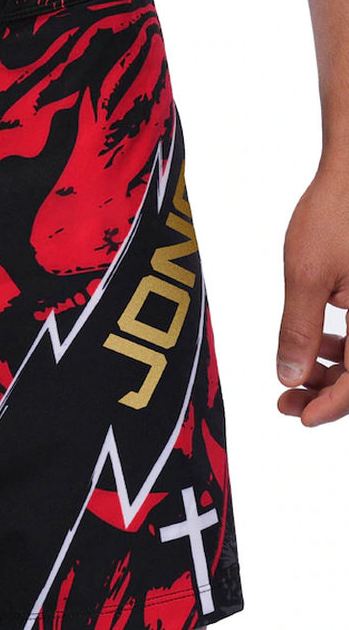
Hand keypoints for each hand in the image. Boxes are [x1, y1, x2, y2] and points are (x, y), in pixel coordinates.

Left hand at [277, 165, 348, 425]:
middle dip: (329, 391)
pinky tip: (318, 344)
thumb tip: (289, 377)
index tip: (298, 416)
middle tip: (286, 400)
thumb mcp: (308, 274)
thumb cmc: (339, 212)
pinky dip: (347, 344)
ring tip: (296, 374)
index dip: (332, 407)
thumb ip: (299, 330)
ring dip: (337, 370)